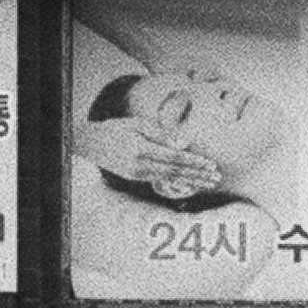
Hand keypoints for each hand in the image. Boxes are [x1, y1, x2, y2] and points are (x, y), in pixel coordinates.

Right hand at [77, 118, 220, 196]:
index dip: (194, 163)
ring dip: (192, 181)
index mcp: (142, 151)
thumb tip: (184, 144)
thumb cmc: (117, 128)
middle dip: (198, 175)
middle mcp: (141, 167)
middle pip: (176, 172)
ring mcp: (138, 175)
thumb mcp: (138, 124)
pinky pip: (162, 181)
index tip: (210, 165)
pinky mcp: (137, 178)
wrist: (90, 143)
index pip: (174, 159)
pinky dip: (179, 182)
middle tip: (217, 178)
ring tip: (209, 183)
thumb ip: (161, 134)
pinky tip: (192, 184)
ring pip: (170, 179)